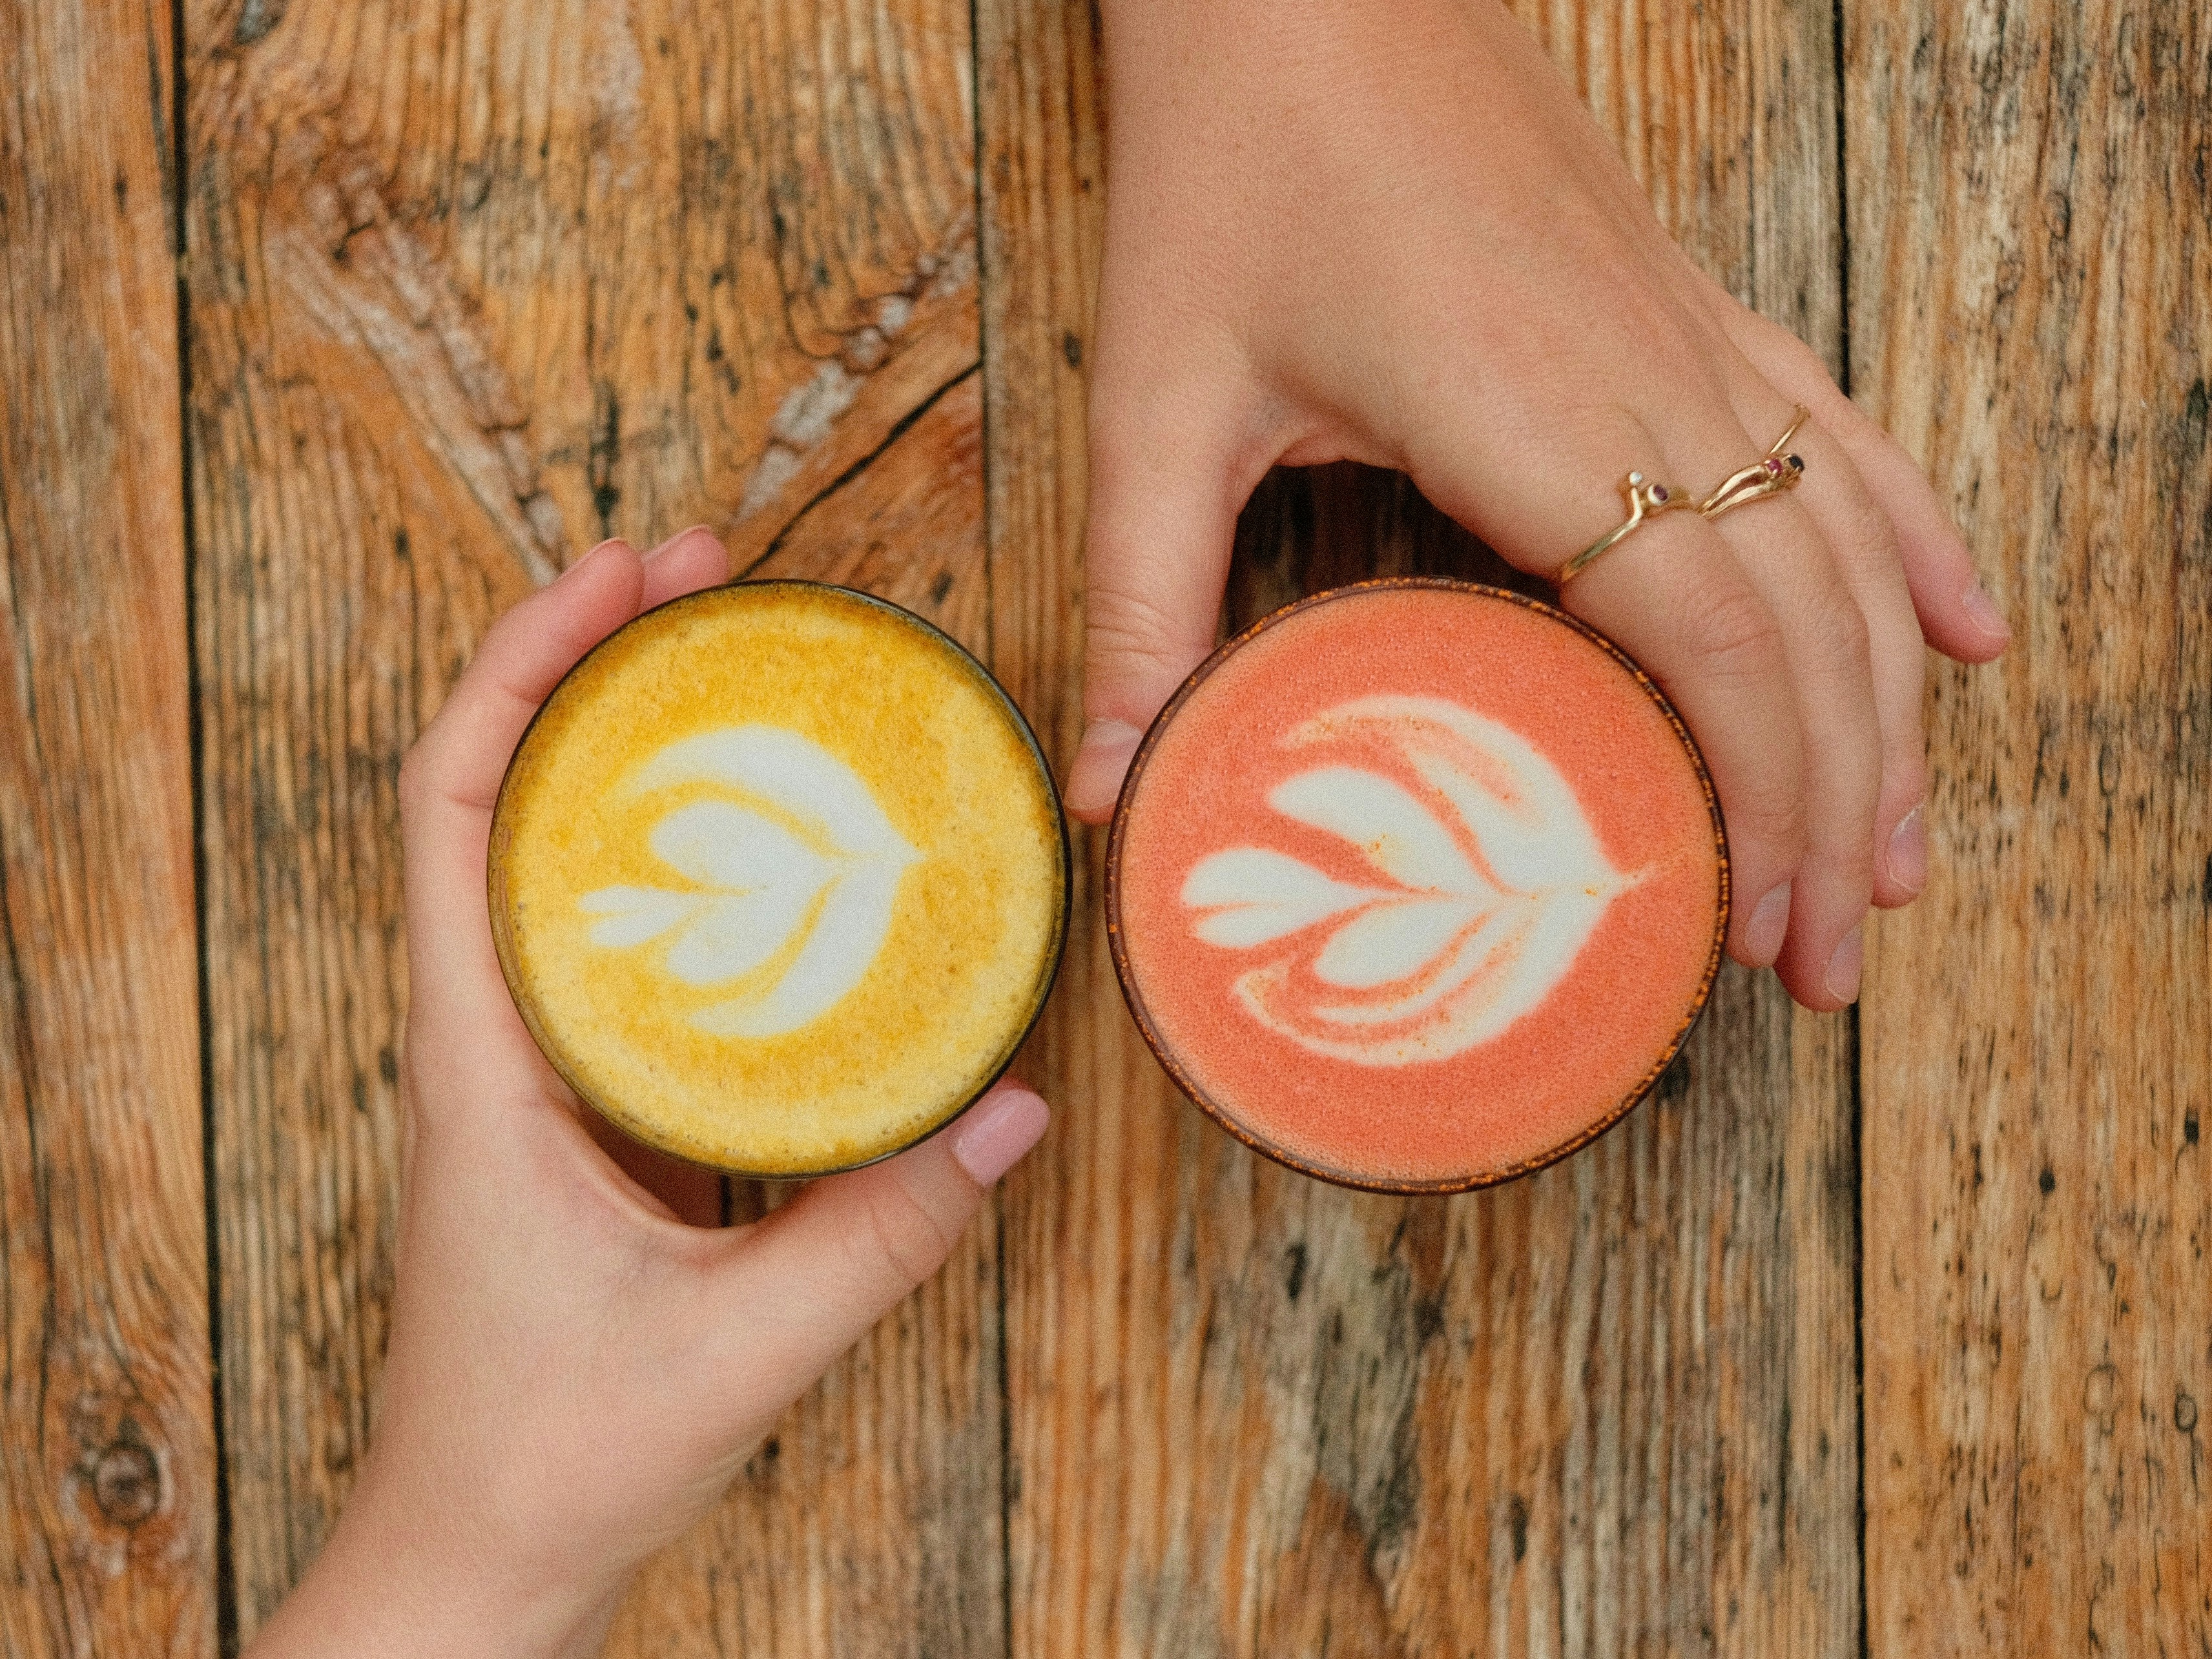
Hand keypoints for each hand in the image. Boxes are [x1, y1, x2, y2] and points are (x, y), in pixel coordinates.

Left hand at [245, 532, 1049, 1658]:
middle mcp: (491, 1038)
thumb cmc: (554, 1457)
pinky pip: (624, 948)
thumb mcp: (737, 1350)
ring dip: (632, 750)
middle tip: (722, 578)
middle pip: (505, 790)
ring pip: (559, 861)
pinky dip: (683, 867)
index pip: (455, 803)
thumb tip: (1022, 1109)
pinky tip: (783, 863)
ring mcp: (537, 1070)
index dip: (524, 662)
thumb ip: (883, 1234)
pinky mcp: (589, 1111)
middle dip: (594, 658)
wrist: (481, 1555)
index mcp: (479, 1060)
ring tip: (748, 673)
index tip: (628, 574)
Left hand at [1068, 0, 2009, 1010]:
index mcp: (1533, 417)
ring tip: (1894, 859)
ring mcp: (1689, 333)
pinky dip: (1913, 542)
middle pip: (1806, 625)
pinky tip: (1963, 632)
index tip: (1751, 929)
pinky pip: (1840, 433)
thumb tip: (1111, 785)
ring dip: (1888, 711)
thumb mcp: (1159, 398)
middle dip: (1832, 808)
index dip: (1759, 798)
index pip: (1712, 643)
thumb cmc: (1235, 164)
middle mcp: (1650, 378)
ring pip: (1848, 546)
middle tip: (1822, 962)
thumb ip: (1143, 601)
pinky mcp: (1689, 299)